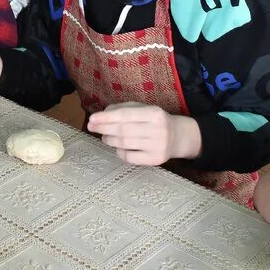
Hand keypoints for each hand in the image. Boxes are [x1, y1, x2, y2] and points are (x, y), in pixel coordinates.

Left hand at [86, 103, 200, 164]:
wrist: (178, 137)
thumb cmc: (155, 121)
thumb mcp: (143, 109)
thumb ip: (123, 109)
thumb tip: (102, 115)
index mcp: (154, 113)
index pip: (125, 115)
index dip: (106, 118)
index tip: (92, 119)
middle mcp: (158, 130)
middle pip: (123, 131)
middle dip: (104, 129)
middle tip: (91, 127)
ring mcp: (157, 146)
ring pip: (125, 144)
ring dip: (110, 140)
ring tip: (105, 137)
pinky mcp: (156, 160)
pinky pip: (130, 157)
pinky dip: (120, 152)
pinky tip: (118, 148)